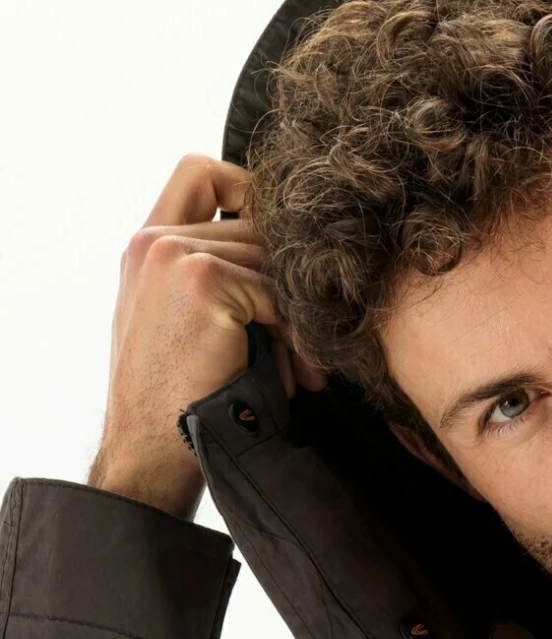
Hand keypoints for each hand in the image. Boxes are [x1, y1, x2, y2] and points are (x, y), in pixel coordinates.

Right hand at [88, 155, 324, 522]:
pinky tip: (293, 378)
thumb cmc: (180, 404)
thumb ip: (218, 280)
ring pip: (272, 265)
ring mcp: (177, 254)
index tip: (280, 249)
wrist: (152, 453)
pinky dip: (295, 339)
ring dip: (295, 322)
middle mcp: (155, 240)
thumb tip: (295, 261)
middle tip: (304, 352)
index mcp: (146, 245)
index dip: (249, 192)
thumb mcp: (185, 327)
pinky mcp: (204, 279)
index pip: (203, 172)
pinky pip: (278, 296)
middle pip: (256, 228)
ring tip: (297, 372)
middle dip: (286, 289)